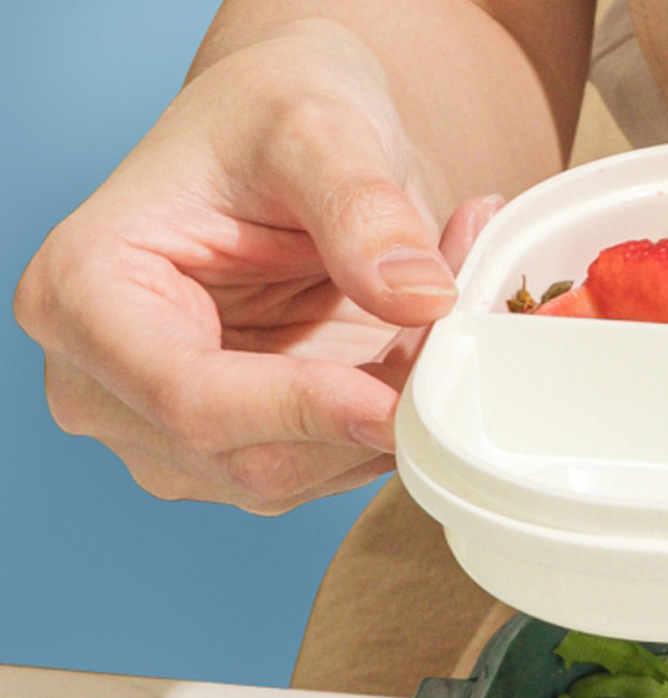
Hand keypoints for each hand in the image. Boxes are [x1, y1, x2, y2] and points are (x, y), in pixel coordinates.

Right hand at [13, 21, 498, 514]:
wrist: (290, 143)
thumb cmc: (273, 116)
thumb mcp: (320, 128)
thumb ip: (364, 209)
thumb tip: (421, 298)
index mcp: (84, 294)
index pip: (188, 400)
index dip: (299, 412)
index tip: (392, 401)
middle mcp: (108, 387)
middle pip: (253, 459)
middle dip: (363, 414)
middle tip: (448, 326)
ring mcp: (172, 437)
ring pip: (307, 476)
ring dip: (389, 416)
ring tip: (432, 312)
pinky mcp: (242, 457)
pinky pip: (337, 467)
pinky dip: (392, 420)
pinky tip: (412, 347)